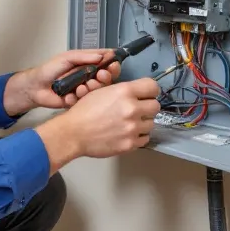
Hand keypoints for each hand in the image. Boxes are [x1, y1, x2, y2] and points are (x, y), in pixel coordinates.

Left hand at [4, 49, 122, 116]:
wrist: (35, 87)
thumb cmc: (50, 69)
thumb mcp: (67, 58)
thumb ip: (84, 57)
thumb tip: (102, 55)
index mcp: (88, 65)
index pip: (106, 64)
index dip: (112, 64)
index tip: (113, 64)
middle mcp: (89, 78)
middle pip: (107, 79)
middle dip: (105, 78)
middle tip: (100, 76)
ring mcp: (85, 91)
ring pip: (98, 91)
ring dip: (91, 88)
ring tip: (80, 88)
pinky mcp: (79, 103)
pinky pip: (85, 102)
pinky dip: (77, 98)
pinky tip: (68, 97)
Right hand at [35, 77, 160, 170]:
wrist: (73, 133)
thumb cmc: (84, 111)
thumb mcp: (102, 91)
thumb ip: (123, 90)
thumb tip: (139, 93)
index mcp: (125, 91)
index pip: (153, 87)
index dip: (149, 91)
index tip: (146, 95)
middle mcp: (132, 108)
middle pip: (155, 106)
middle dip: (147, 107)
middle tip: (137, 110)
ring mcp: (132, 127)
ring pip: (151, 123)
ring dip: (142, 123)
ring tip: (129, 123)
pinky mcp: (130, 143)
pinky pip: (144, 138)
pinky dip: (138, 136)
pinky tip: (127, 133)